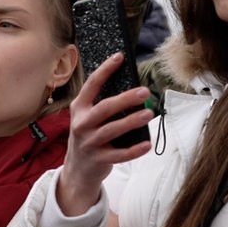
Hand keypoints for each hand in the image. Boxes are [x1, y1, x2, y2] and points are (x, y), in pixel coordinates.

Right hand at [58, 52, 151, 215]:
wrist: (78, 169)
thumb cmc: (89, 136)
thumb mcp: (87, 118)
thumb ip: (102, 105)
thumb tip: (132, 90)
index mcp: (78, 108)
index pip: (91, 84)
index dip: (105, 69)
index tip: (120, 57)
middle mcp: (81, 124)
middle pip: (105, 108)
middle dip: (125, 99)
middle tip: (145, 92)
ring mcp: (89, 143)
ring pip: (112, 130)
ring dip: (132, 122)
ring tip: (149, 114)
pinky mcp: (98, 159)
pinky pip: (118, 155)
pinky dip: (134, 150)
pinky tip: (147, 145)